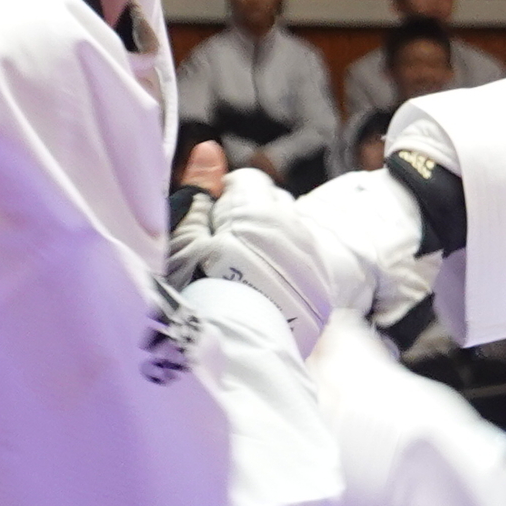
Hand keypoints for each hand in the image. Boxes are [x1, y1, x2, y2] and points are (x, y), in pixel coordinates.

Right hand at [166, 168, 396, 354]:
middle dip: (249, 225)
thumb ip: (199, 191)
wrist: (234, 357)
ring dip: (269, 251)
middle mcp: (294, 228)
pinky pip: (304, 269)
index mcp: (259, 210)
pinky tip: (264, 299)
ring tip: (242, 283)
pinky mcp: (321, 293)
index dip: (221, 206)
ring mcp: (311, 261)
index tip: (208, 234)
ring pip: (289, 238)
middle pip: (271, 208)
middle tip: (222, 261)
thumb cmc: (196, 296)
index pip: (245, 184)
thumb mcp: (184, 241)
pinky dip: (286, 277)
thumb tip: (211, 148)